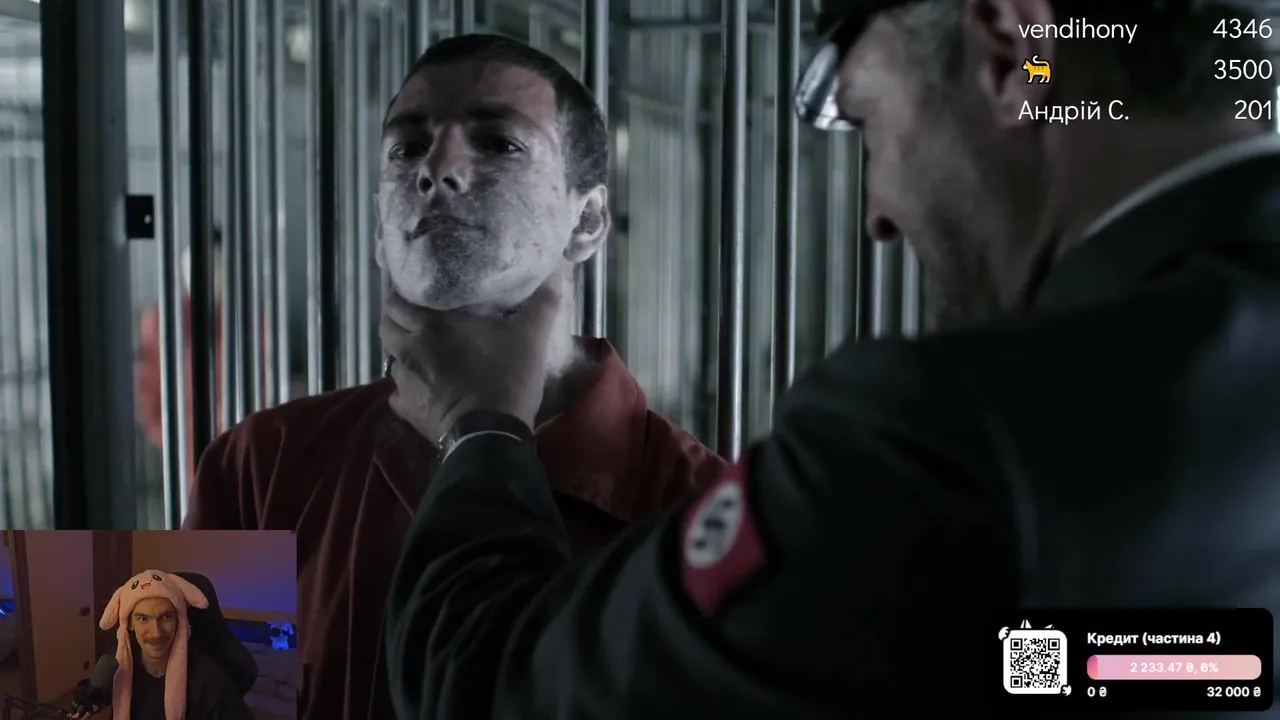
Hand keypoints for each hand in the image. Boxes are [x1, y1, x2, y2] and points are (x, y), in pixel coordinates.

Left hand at [380, 278, 562, 441]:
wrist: (490, 432)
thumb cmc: (506, 376)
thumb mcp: (530, 337)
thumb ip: (542, 304)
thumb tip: (554, 277)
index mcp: (431, 326)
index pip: (395, 302)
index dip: (401, 297)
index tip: (415, 296)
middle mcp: (409, 350)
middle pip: (386, 328)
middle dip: (397, 322)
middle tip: (417, 322)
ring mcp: (404, 382)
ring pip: (392, 360)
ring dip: (403, 356)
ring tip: (423, 356)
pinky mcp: (407, 410)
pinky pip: (397, 394)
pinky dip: (407, 390)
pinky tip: (423, 390)